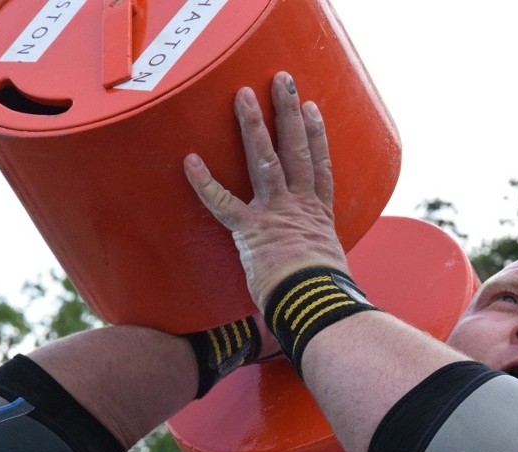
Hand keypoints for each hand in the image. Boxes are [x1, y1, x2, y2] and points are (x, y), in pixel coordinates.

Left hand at [184, 71, 349, 310]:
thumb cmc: (322, 294)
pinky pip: (223, 202)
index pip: (321, 167)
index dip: (318, 135)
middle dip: (289, 113)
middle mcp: (300, 205)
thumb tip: (319, 270)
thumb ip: (318, 258)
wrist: (315, 303)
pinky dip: (205, 182)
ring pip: (267, 160)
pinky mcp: (252, 229)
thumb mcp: (328, 269)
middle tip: (282, 81)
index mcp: (319, 215)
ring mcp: (276, 212)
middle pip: (298, 149)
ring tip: (245, 94)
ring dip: (254, 125)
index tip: (312, 109)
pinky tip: (189, 160)